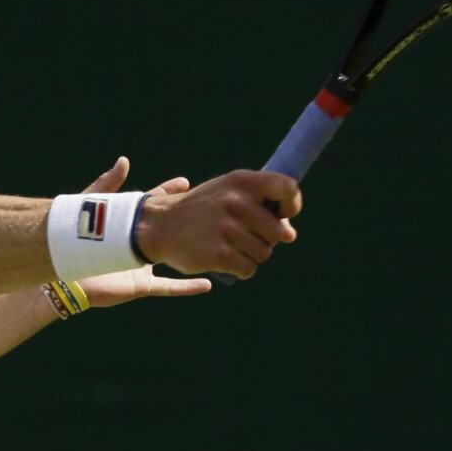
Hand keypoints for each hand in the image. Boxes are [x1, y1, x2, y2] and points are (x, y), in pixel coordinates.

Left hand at [75, 157, 210, 306]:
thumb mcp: (94, 209)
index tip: (185, 182)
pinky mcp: (142, 285)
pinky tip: (208, 284)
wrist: (67, 275)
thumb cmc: (75, 240)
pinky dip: (189, 287)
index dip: (169, 193)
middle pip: (170, 231)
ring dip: (196, 253)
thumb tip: (124, 160)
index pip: (155, 206)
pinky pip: (171, 288)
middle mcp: (139, 245)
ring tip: (218, 245)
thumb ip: (108, 185)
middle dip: (189, 220)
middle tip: (211, 209)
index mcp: (129, 225)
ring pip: (176, 260)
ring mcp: (143, 266)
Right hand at [133, 169, 301, 280]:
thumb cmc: (202, 209)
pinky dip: (240, 268)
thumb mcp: (228, 192)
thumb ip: (261, 206)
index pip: (288, 188)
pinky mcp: (219, 254)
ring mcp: (227, 228)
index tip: (281, 214)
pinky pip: (249, 269)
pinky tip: (224, 259)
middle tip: (243, 234)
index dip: (292, 205)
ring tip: (229, 244)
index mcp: (242, 181)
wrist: (159, 225)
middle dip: (266, 239)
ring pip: (264, 253)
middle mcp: (236, 202)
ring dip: (251, 254)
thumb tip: (289, 234)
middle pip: (279, 232)